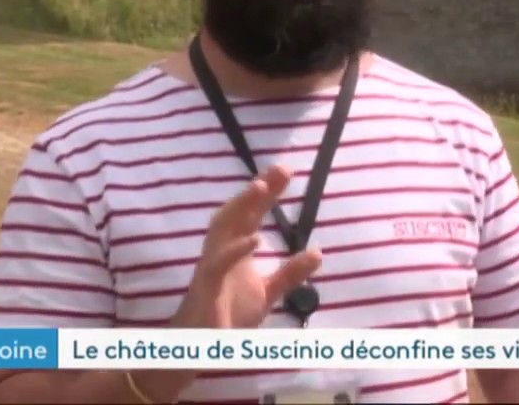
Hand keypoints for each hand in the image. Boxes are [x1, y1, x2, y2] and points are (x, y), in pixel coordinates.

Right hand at [171, 165, 322, 329]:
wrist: (200, 348)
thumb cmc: (227, 315)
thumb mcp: (268, 292)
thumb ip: (290, 272)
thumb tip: (318, 251)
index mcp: (236, 249)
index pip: (252, 214)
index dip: (268, 192)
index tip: (287, 171)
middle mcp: (222, 250)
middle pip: (238, 212)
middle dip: (257, 189)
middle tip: (282, 168)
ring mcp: (212, 266)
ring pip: (222, 228)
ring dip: (240, 206)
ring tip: (262, 186)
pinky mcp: (205, 287)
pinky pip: (217, 264)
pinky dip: (234, 250)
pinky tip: (255, 238)